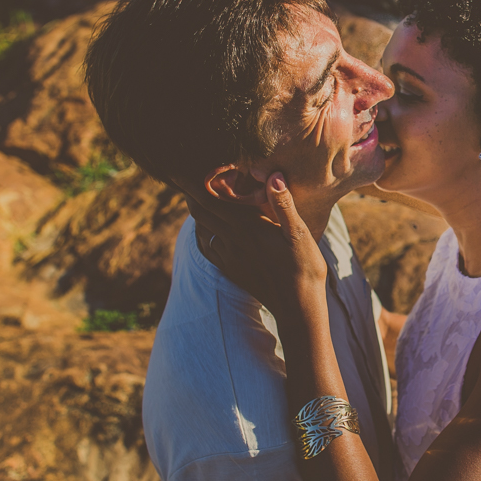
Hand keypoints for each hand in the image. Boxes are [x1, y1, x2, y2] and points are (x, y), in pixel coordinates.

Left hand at [185, 173, 328, 321]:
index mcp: (247, 228)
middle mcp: (233, 241)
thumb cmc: (304, 269)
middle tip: (180, 178)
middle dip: (190, 195)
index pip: (211, 201)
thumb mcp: (300, 234)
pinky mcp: (232, 271)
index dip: (192, 185)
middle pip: (202, 213)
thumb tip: (272, 176)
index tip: (176, 171)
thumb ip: (283, 205)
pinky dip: (203, 235)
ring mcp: (230, 258)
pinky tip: (206, 232)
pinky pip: (209, 248)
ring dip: (197, 214)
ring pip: (204, 230)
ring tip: (194, 200)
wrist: (297, 309)